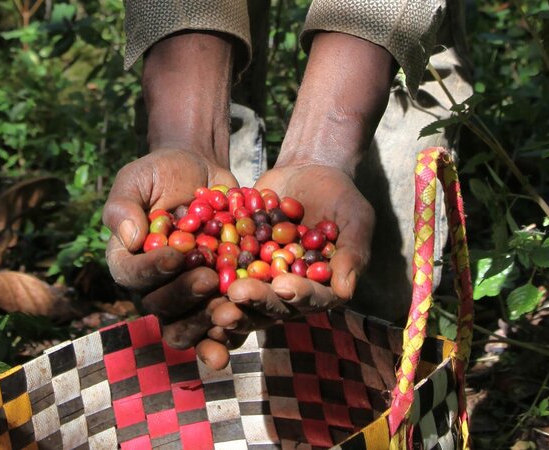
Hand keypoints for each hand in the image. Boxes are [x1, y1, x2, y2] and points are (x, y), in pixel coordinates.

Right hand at [103, 148, 237, 347]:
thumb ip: (125, 204)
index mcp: (128, 260)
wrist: (203, 174)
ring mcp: (183, 298)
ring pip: (186, 327)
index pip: (130, 275)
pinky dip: (231, 329)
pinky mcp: (212, 300)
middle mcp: (152, 286)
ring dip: (206, 321)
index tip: (176, 255)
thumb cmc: (164, 173)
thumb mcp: (139, 177)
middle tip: (208, 278)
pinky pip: (218, 327)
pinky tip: (246, 318)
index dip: (151, 270)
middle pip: (159, 307)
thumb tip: (128, 236)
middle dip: (183, 296)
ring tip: (229, 303)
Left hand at [203, 32, 390, 341]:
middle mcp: (287, 291)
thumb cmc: (341, 195)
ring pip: (242, 295)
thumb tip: (345, 291)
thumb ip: (352, 254)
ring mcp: (259, 279)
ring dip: (226, 297)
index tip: (283, 286)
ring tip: (211, 292)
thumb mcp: (355, 219)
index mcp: (319, 289)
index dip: (297, 295)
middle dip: (255, 300)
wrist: (308, 170)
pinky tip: (192, 261)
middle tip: (237, 295)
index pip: (310, 299)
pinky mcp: (237, 261)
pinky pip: (221, 267)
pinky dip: (208, 266)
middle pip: (272, 304)